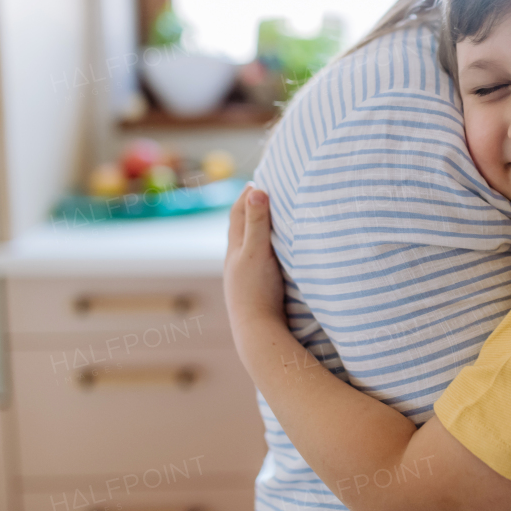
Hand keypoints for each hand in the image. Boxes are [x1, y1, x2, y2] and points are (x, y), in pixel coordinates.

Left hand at [223, 185, 285, 330]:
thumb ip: (257, 222)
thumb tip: (256, 189)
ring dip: (258, 230)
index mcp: (235, 248)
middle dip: (251, 209)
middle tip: (265, 194)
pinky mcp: (257, 288)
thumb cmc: (256, 290)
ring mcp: (246, 275)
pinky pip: (259, 260)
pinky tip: (274, 255)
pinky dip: (265, 249)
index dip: (247, 194)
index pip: (238, 212)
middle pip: (241, 228)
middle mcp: (237, 260)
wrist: (258, 331)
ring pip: (250, 246)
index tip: (259, 179)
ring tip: (272, 220)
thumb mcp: (257, 252)